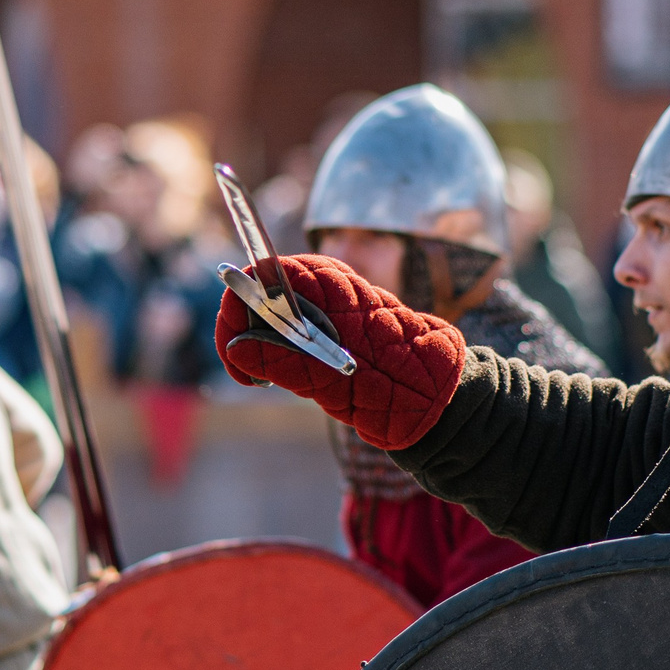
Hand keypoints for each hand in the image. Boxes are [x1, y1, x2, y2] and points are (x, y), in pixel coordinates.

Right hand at [215, 254, 467, 450]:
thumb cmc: (392, 387)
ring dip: (260, 343)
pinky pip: (288, 326)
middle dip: (244, 330)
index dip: (236, 308)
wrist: (435, 398)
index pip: (259, 271)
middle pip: (260, 290)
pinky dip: (277, 348)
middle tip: (251, 376)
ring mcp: (328, 303)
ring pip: (272, 311)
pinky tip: (290, 376)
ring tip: (271, 380)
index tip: (234, 352)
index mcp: (328, 285)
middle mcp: (326, 285)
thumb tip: (237, 349)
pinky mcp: (331, 324)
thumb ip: (281, 361)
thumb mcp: (329, 382)